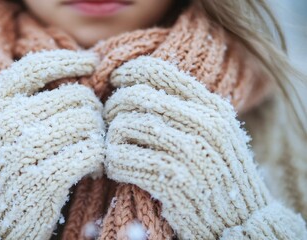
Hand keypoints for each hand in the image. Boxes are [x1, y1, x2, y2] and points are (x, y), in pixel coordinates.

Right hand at [0, 50, 105, 238]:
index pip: (40, 65)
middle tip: (92, 132)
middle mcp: (6, 118)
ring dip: (98, 137)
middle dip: (93, 113)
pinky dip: (99, 160)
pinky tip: (92, 169)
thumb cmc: (2, 169)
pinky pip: (92, 151)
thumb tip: (81, 75)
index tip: (92, 63)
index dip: (71, 60)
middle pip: (77, 96)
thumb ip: (30, 100)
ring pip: (88, 122)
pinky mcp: (44, 177)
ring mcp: (23, 147)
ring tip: (90, 152)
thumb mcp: (1, 127)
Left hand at [103, 56, 305, 238]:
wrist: (242, 220)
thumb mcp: (217, 134)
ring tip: (115, 149)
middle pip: (135, 97)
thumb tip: (139, 87)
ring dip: (111, 139)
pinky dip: (113, 162)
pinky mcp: (172, 180)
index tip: (115, 80)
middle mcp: (202, 125)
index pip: (158, 71)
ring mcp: (188, 152)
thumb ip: (187, 109)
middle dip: (113, 106)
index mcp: (212, 108)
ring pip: (124, 127)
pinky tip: (117, 168)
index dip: (128, 71)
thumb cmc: (221, 174)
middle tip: (109, 120)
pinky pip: (123, 159)